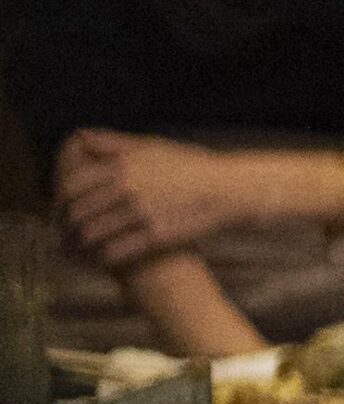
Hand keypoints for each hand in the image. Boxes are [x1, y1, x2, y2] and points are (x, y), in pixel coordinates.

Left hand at [56, 133, 252, 271]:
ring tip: (73, 257)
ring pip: (94, 234)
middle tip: (60, 242)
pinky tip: (98, 265)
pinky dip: (102, 259)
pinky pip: (119, 251)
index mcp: (120, 166)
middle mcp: (126, 188)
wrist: (228, 190)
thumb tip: (80, 138)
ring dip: (78, 248)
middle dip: (63, 230)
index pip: (72, 187)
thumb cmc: (192, 167)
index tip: (56, 217)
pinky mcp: (158, 236)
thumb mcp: (151, 145)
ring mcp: (141, 213)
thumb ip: (113, 143)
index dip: (58, 205)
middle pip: (79, 212)